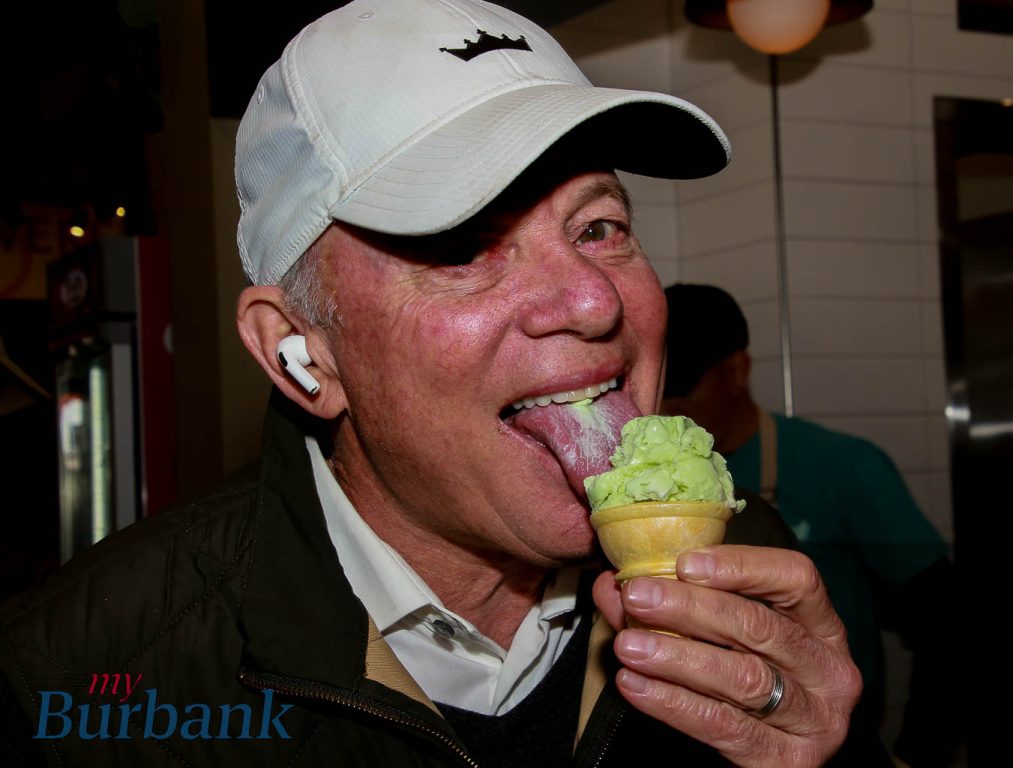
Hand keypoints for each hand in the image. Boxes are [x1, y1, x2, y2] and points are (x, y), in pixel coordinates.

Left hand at [592, 545, 860, 767]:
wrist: (767, 757)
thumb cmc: (743, 680)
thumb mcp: (719, 637)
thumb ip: (670, 607)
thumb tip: (612, 584)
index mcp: (822, 627)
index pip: (796, 578)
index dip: (742, 566)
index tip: (685, 563)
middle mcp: (828, 670)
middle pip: (760, 627)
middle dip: (691, 609)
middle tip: (637, 596)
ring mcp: (813, 720)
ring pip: (742, 678)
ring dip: (677, 657)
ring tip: (629, 645)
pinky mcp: (787, 761)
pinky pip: (723, 725)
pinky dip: (672, 703)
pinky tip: (635, 685)